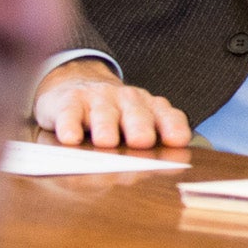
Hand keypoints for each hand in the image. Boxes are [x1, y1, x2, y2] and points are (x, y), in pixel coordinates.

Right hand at [32, 59, 191, 149]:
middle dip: (140, 127)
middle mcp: (127, 101)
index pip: (167, 116)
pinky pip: (70, 114)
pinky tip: (70, 138)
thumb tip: (168, 163)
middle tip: (142, 141)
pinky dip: (70, 125)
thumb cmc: (114, 113)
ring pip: (104, 114)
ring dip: (106, 127)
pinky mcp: (69, 101)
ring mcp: (98, 99)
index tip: (178, 140)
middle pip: (137, 115)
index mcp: (150, 107)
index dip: (173, 127)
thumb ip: (155, 137)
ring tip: (106, 142)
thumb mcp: (138, 121)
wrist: (77, 83)